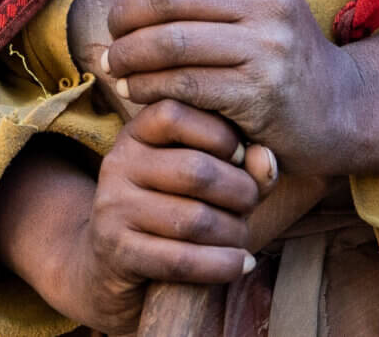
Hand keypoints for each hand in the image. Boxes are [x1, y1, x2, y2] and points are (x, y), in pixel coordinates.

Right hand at [81, 100, 269, 331]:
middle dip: (239, 191)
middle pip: (195, 170)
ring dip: (234, 232)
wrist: (112, 263)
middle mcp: (117, 164)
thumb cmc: (171, 209)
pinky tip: (241, 263)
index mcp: (136, 134)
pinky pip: (181, 259)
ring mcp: (112, 208)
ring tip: (243, 237)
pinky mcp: (117, 251)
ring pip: (194, 219)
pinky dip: (222, 265)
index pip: (175, 114)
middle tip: (251, 204)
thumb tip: (266, 158)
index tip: (240, 155)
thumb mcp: (201, 178)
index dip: (219, 133)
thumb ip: (239, 163)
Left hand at [101, 0, 365, 174]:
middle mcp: (270, 1)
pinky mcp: (257, 95)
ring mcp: (267, 49)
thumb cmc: (278, 45)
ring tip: (114, 64)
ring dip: (127, 55)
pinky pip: (182, 85)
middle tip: (112, 34)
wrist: (335, 107)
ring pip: (169, 43)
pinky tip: (136, 90)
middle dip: (124, 16)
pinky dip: (147, 87)